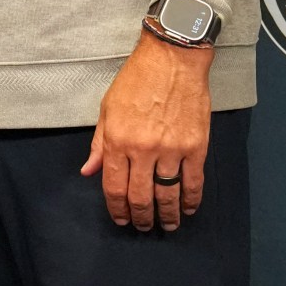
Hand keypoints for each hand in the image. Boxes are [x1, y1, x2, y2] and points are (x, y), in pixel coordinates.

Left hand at [79, 28, 213, 231]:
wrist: (173, 59)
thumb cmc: (137, 79)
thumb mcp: (108, 109)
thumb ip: (100, 144)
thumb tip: (89, 171)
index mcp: (118, 141)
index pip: (115, 187)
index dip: (117, 209)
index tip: (121, 219)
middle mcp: (144, 149)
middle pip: (140, 197)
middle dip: (141, 217)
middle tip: (143, 226)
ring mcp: (172, 150)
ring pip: (167, 195)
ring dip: (166, 215)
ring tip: (166, 225)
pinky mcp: (196, 147)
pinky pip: (193, 182)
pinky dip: (190, 200)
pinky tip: (187, 208)